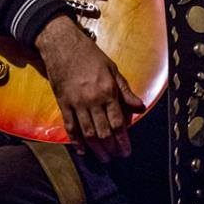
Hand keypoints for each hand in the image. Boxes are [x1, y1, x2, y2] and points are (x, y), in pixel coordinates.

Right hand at [34, 14, 145, 162]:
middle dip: (112, 148)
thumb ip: (125, 90)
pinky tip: (82, 150)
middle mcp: (92, 100)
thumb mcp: (112, 69)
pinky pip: (70, 126)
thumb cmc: (89, 55)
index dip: (123, 140)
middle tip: (117, 157)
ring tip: (104, 158)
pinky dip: (75, 141)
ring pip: (87, 133)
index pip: (118, 122)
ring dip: (96, 149)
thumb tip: (141, 107)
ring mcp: (76, 103)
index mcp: (107, 91)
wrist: (62, 44)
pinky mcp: (63, 103)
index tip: (127, 150)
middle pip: (103, 131)